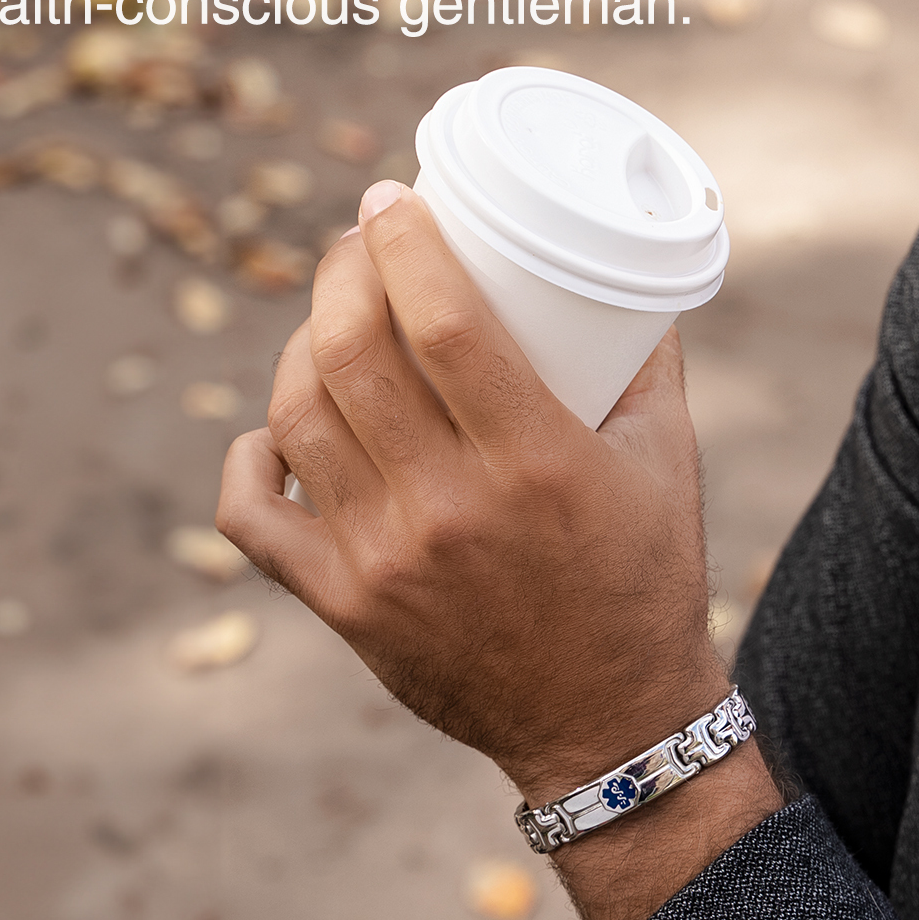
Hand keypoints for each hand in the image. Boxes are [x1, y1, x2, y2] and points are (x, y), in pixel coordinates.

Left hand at [216, 180, 780, 919]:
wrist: (608, 722)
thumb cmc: (646, 578)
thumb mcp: (668, 460)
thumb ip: (646, 362)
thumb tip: (620, 274)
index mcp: (535, 461)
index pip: (443, 322)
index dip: (406, 245)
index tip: (391, 197)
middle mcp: (449, 506)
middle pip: (353, 353)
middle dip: (342, 272)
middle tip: (357, 242)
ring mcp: (383, 559)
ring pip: (298, 416)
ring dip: (302, 345)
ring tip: (331, 318)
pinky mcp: (344, 604)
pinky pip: (252, 516)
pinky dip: (250, 456)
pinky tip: (279, 426)